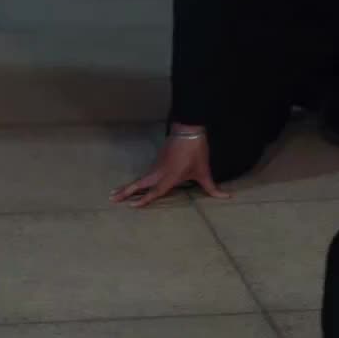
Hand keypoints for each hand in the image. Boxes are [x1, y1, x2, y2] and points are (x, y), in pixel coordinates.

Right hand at [111, 128, 229, 207]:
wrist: (189, 131)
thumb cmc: (196, 152)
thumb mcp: (205, 172)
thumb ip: (213, 188)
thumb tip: (227, 197)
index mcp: (169, 178)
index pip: (154, 192)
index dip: (143, 200)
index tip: (131, 206)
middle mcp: (159, 173)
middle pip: (139, 184)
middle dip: (125, 192)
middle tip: (111, 198)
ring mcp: (157, 165)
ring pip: (140, 178)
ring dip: (128, 186)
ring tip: (116, 193)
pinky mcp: (158, 160)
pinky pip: (146, 173)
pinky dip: (137, 180)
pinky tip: (134, 185)